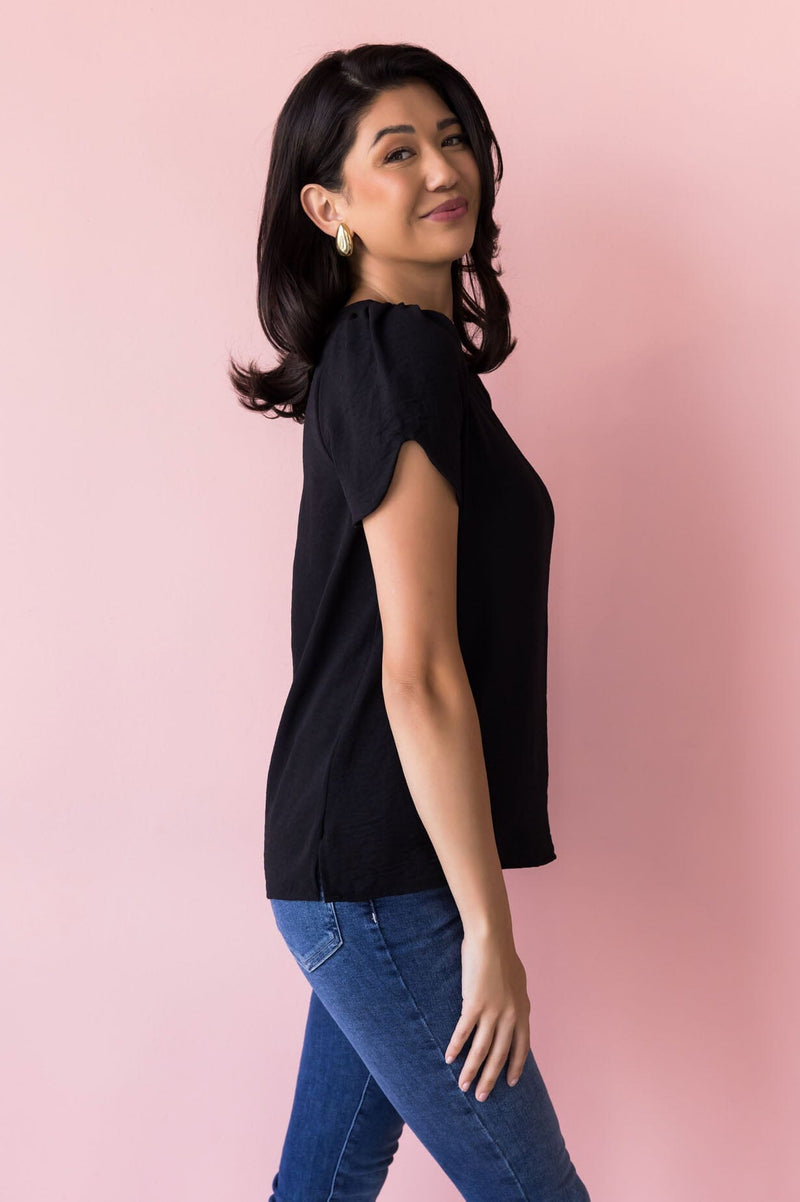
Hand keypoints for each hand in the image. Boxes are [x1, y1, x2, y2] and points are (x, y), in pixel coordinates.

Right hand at [444, 925, 530, 1100]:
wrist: (491, 939)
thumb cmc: (503, 955)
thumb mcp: (517, 981)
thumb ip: (515, 1000)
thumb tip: (513, 1011)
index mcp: (522, 1011)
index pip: (521, 1047)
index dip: (515, 1067)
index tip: (510, 1083)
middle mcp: (510, 1016)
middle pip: (499, 1055)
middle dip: (490, 1079)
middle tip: (482, 1097)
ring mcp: (492, 1012)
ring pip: (481, 1050)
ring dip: (471, 1071)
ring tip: (463, 1086)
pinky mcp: (474, 1005)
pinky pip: (463, 1033)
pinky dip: (455, 1047)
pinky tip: (448, 1058)